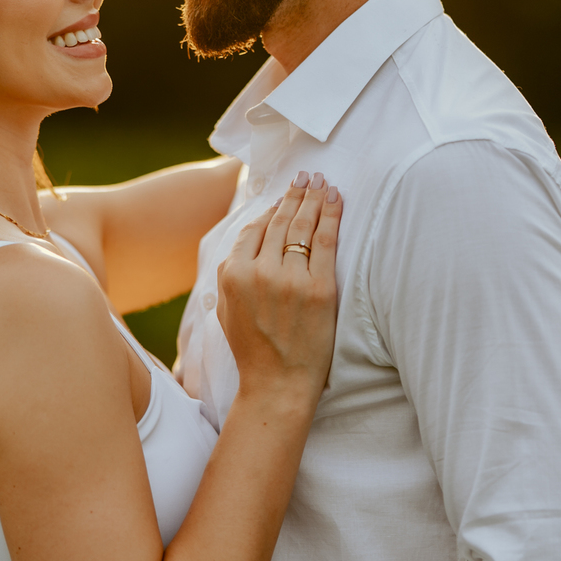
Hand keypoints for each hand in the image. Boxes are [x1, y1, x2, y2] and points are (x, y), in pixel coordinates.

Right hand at [216, 174, 341, 409]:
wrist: (277, 384)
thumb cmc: (253, 351)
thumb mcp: (226, 311)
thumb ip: (229, 275)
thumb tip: (243, 244)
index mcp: (233, 275)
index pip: (253, 230)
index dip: (270, 210)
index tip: (282, 198)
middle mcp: (259, 272)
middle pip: (279, 222)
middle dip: (294, 195)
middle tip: (305, 176)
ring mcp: (290, 279)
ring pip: (302, 226)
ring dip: (313, 198)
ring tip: (320, 182)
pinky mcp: (319, 288)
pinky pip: (326, 241)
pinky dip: (331, 215)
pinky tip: (335, 199)